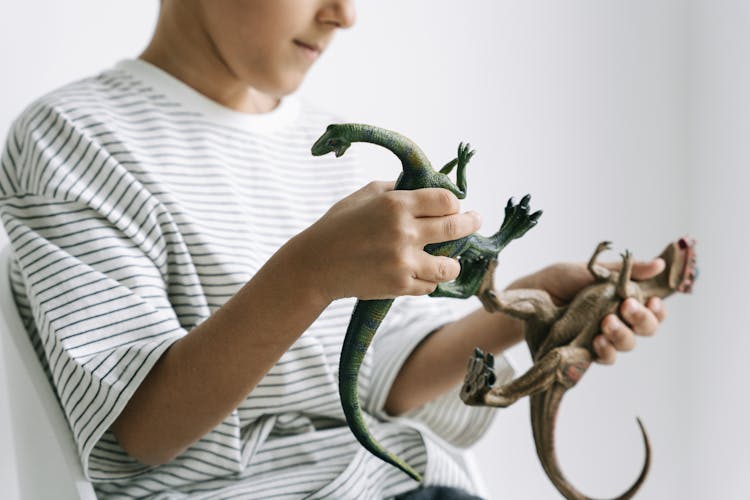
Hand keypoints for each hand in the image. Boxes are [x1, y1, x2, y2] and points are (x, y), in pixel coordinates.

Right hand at [289, 181, 481, 301]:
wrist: (316, 264)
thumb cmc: (338, 226)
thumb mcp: (365, 195)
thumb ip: (396, 190)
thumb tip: (424, 187)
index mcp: (396, 204)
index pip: (446, 200)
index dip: (454, 203)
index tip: (454, 207)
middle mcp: (404, 231)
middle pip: (456, 227)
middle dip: (471, 223)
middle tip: (475, 221)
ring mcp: (404, 261)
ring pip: (450, 265)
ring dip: (452, 262)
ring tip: (451, 260)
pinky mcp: (400, 286)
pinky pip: (430, 285)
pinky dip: (428, 280)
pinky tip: (421, 273)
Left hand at [513, 258, 666, 364]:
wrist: (531, 293)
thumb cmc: (561, 280)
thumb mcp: (592, 270)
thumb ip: (625, 271)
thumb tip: (660, 265)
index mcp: (623, 300)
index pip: (652, 310)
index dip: (658, 309)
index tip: (652, 301)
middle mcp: (618, 320)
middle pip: (646, 329)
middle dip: (641, 319)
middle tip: (627, 307)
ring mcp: (603, 336)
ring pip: (627, 344)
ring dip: (622, 334)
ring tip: (606, 322)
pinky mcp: (587, 350)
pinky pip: (606, 357)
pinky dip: (606, 350)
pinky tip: (597, 340)